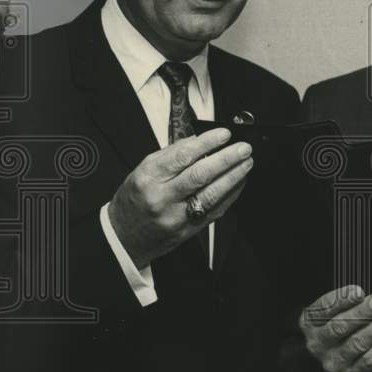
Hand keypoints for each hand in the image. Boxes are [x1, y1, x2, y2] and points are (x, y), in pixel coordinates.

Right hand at [109, 127, 251, 268]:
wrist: (124, 237)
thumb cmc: (135, 199)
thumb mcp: (143, 170)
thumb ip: (171, 155)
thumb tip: (200, 140)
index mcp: (148, 177)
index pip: (182, 156)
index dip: (207, 143)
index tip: (224, 134)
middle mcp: (161, 197)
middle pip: (200, 175)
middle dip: (226, 159)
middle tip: (244, 148)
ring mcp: (176, 216)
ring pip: (211, 194)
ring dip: (234, 177)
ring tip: (247, 163)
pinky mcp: (188, 230)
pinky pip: (215, 210)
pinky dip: (231, 194)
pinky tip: (239, 182)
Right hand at [299, 285, 371, 371]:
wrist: (340, 363)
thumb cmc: (341, 327)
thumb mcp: (336, 311)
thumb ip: (348, 300)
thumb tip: (371, 296)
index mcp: (311, 323)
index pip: (324, 309)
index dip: (342, 300)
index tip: (359, 291)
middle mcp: (318, 343)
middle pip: (340, 326)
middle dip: (363, 312)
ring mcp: (333, 362)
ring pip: (357, 343)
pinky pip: (370, 358)